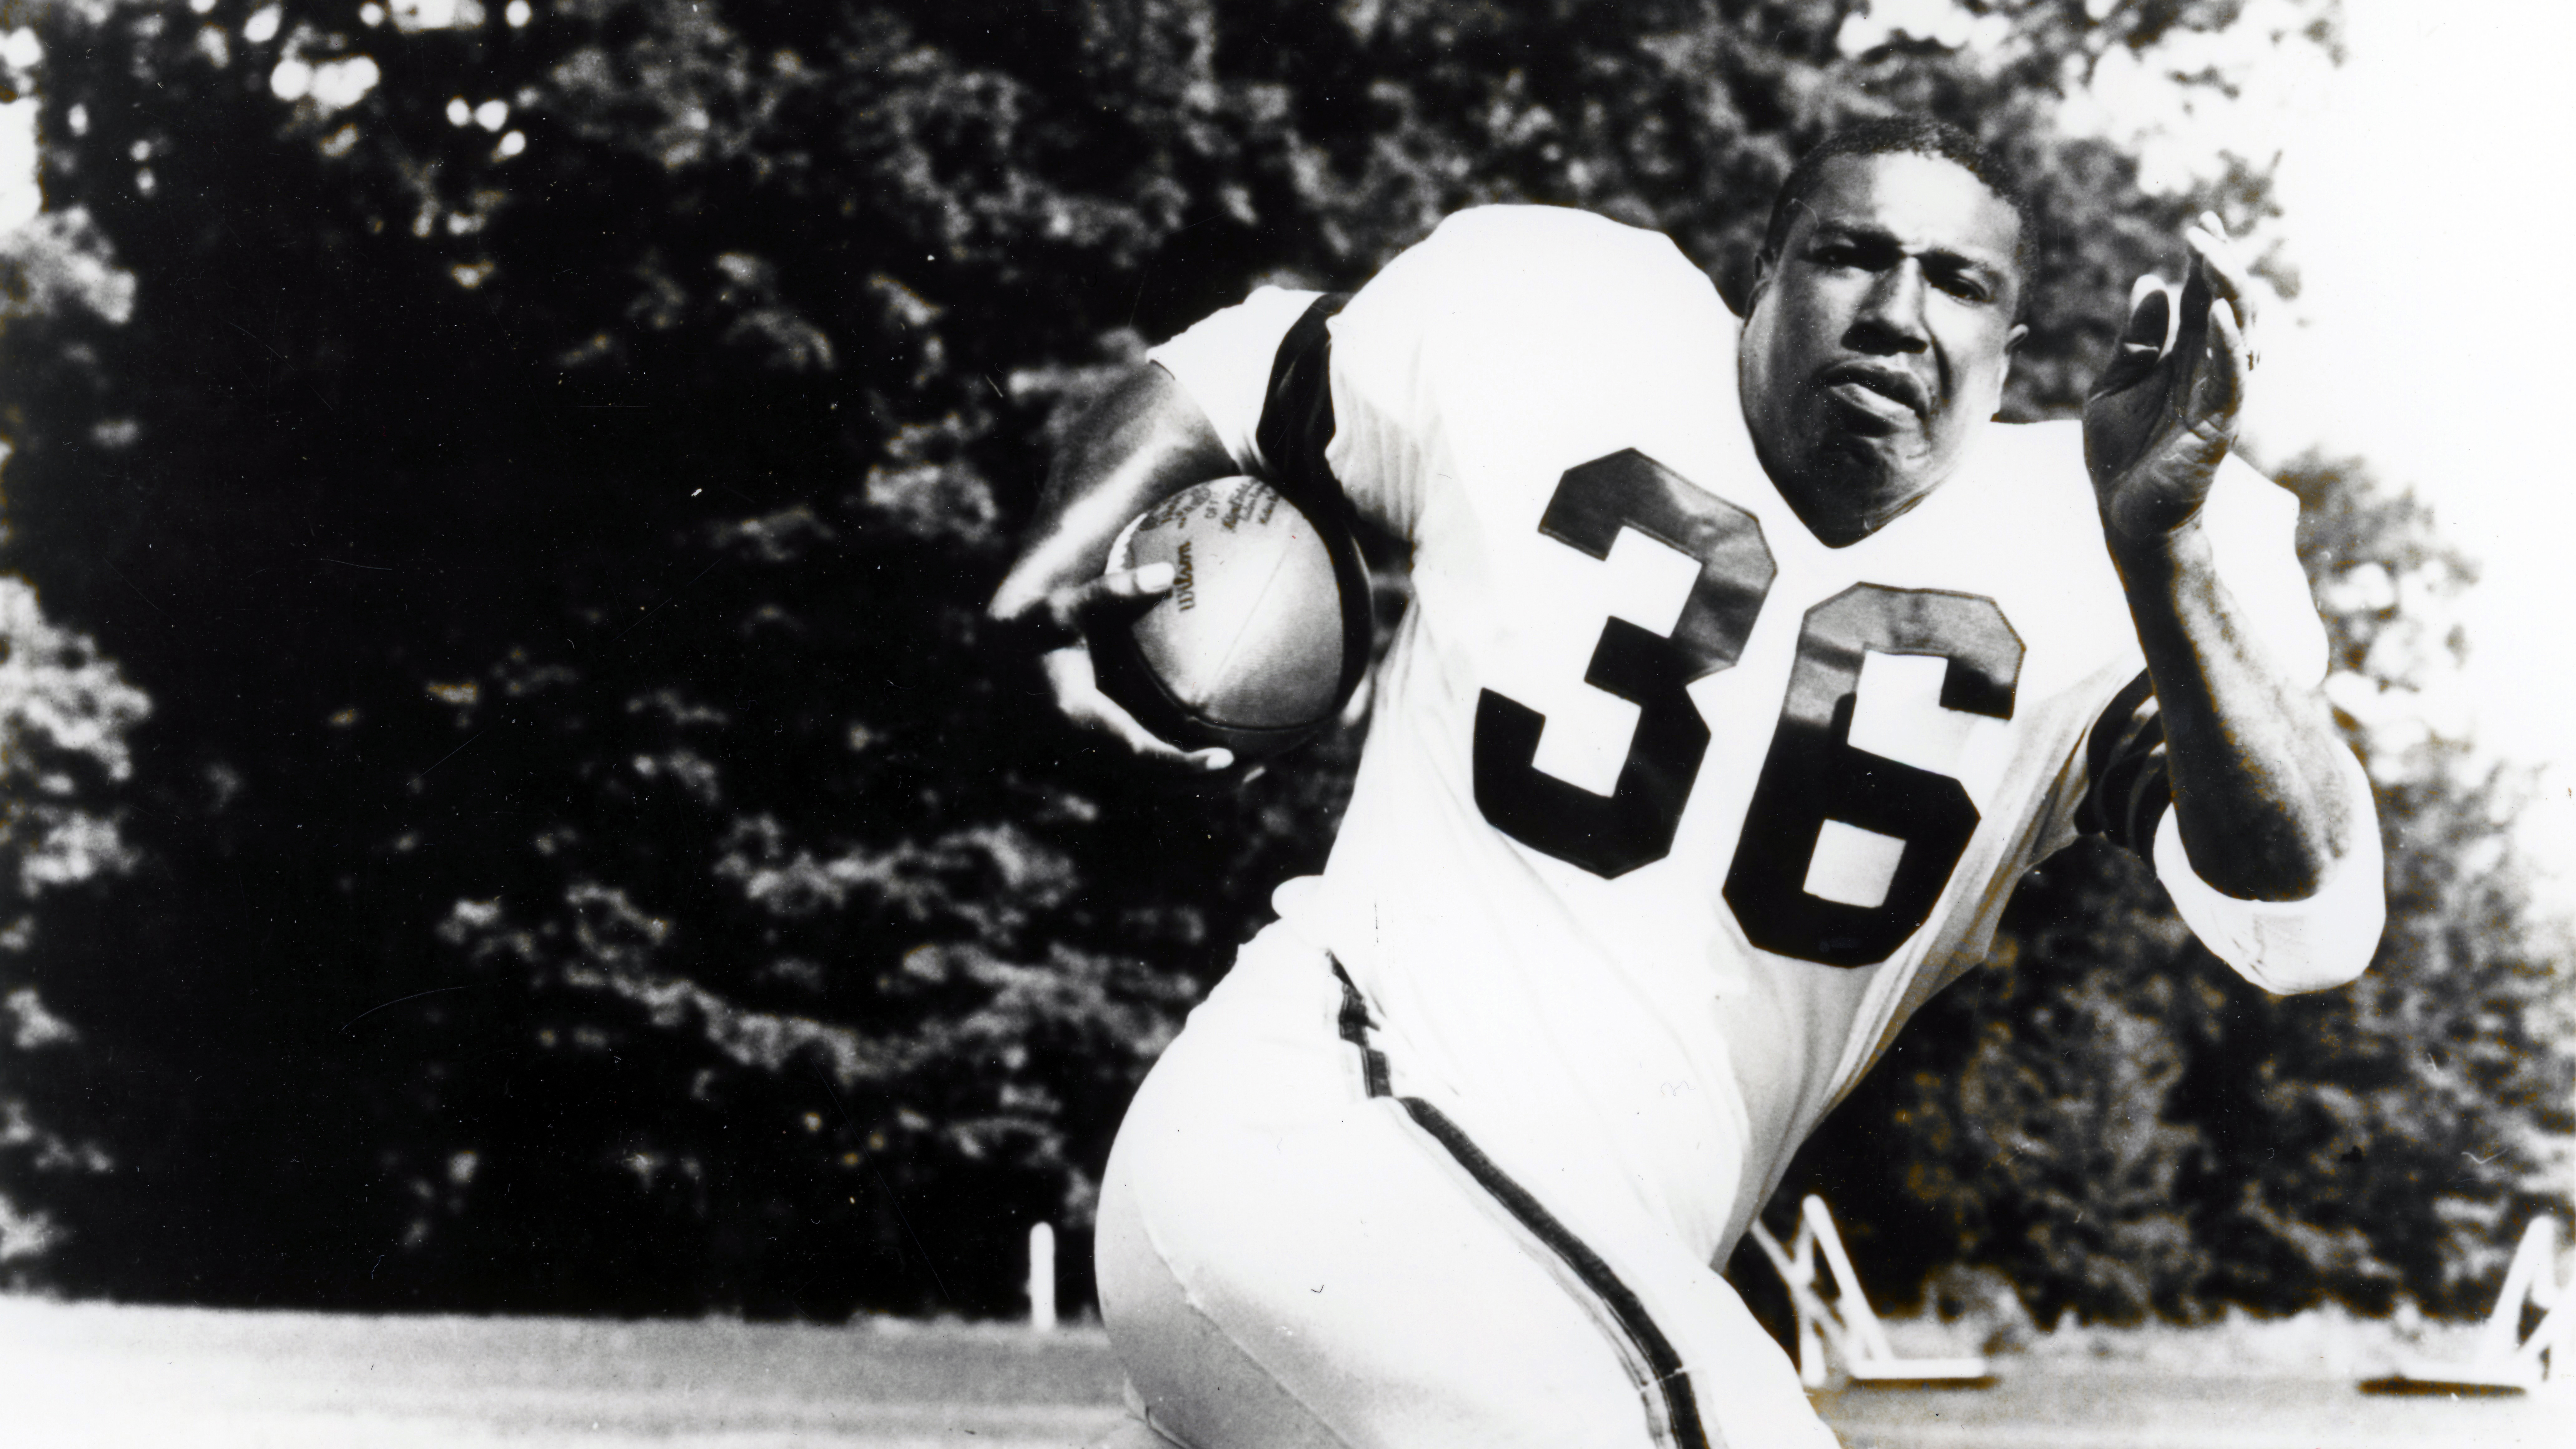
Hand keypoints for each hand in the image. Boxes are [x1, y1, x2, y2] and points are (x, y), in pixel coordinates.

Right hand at [995, 563, 1236, 771]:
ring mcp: (1098, 751)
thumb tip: (1167, 574)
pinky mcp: (1107, 744)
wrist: (1009, 649)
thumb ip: (1113, 591)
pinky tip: (1228, 742)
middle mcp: (1089, 746)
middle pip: (1156, 780)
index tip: (1225, 758)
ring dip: (1202, 780)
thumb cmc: (1040, 621)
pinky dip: (1188, 761)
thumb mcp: (1067, 604)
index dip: (1180, 761)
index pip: (1138, 751)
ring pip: (1156, 780)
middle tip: (1259, 765)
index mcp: (1080, 718)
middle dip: (1205, 781)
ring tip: (1258, 764)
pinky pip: (1154, 764)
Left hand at [2084, 213, 2258, 541]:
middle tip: (2201, 228)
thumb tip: (2150, 283)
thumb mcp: (2114, 386)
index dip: (2204, 259)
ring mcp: (2220, 395)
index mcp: (2185, 358)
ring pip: (2240, 331)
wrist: (2124, 514)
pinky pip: (2233, 377)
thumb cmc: (2121, 454)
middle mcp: (2209, 370)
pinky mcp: (2220, 425)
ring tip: (2210, 252)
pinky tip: (2218, 312)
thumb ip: (2135, 341)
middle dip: (2219, 263)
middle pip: (2228, 303)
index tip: (2199, 222)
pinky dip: (2228, 343)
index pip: (2203, 296)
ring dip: (2226, 289)